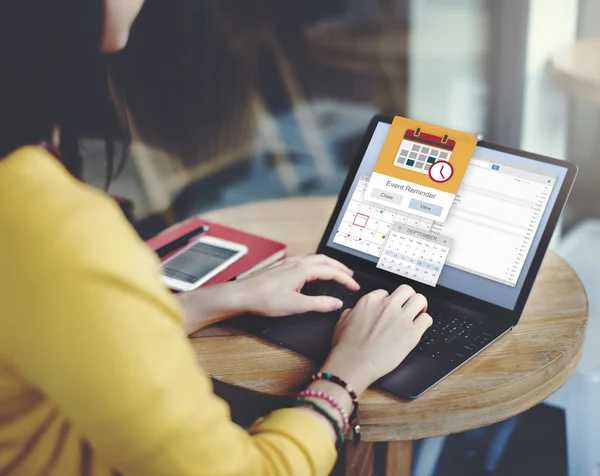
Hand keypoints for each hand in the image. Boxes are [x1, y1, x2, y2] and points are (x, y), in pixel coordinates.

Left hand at [234, 255, 359, 316]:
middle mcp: (296, 263)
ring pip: (314, 258)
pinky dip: (316, 263)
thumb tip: (336, 303)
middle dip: (340, 267)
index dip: (345, 279)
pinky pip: (304, 260)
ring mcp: (288, 263)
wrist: (242, 295)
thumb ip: (319, 304)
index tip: (354, 287)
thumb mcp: (296, 305)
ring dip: (328, 264)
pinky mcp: (281, 267)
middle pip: (325, 260)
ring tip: (336, 271)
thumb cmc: (264, 299)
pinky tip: (312, 270)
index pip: (331, 271)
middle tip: (350, 276)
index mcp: (303, 270)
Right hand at [320, 285, 431, 395]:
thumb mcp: (342, 321)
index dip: (389, 301)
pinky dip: (425, 322)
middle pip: (407, 290)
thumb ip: (352, 311)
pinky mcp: (412, 333)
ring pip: (420, 299)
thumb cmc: (346, 347)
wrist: (354, 363)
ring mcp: (401, 318)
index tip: (390, 309)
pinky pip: (427, 319)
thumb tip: (356, 311)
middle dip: (408, 298)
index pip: (386, 292)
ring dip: (420, 306)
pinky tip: (420, 328)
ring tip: (418, 314)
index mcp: (370, 301)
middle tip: (408, 307)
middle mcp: (387, 305)